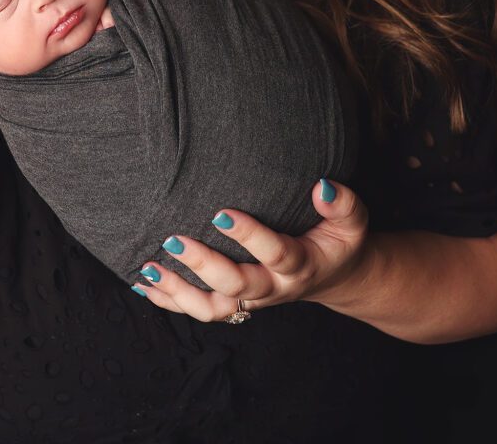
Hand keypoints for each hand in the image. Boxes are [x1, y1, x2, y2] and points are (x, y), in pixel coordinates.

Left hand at [133, 178, 370, 320]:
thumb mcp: (353, 221)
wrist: (333, 275)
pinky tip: (143, 283)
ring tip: (148, 268)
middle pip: (236, 284)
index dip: (249, 235)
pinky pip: (200, 310)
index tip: (220, 212)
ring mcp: (251, 299)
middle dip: (202, 264)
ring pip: (213, 308)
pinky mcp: (235, 303)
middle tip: (174, 240)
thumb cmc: (337, 239)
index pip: (274, 252)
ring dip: (178, 291)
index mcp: (300, 265)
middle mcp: (272, 287)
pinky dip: (169, 300)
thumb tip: (321, 186)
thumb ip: (342, 203)